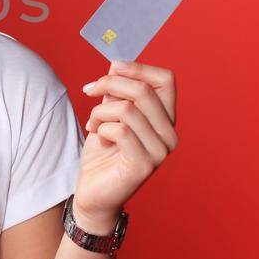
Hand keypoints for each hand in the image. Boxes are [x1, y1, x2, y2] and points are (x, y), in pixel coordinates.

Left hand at [74, 60, 178, 229]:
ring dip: (100, 111)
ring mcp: (160, 152)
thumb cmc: (103, 153)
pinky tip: (98, 137)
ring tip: (92, 123)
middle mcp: (169, 135)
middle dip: (110, 84)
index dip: (138, 67)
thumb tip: (117, 65)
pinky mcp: (144, 165)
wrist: (93, 192)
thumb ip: (116, 92)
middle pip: (144, 91)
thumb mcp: (108, 114)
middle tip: (89, 90)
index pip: (166, 80)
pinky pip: (120, 130)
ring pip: (128, 109)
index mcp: (165, 119)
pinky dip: (102, 128)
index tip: (112, 67)